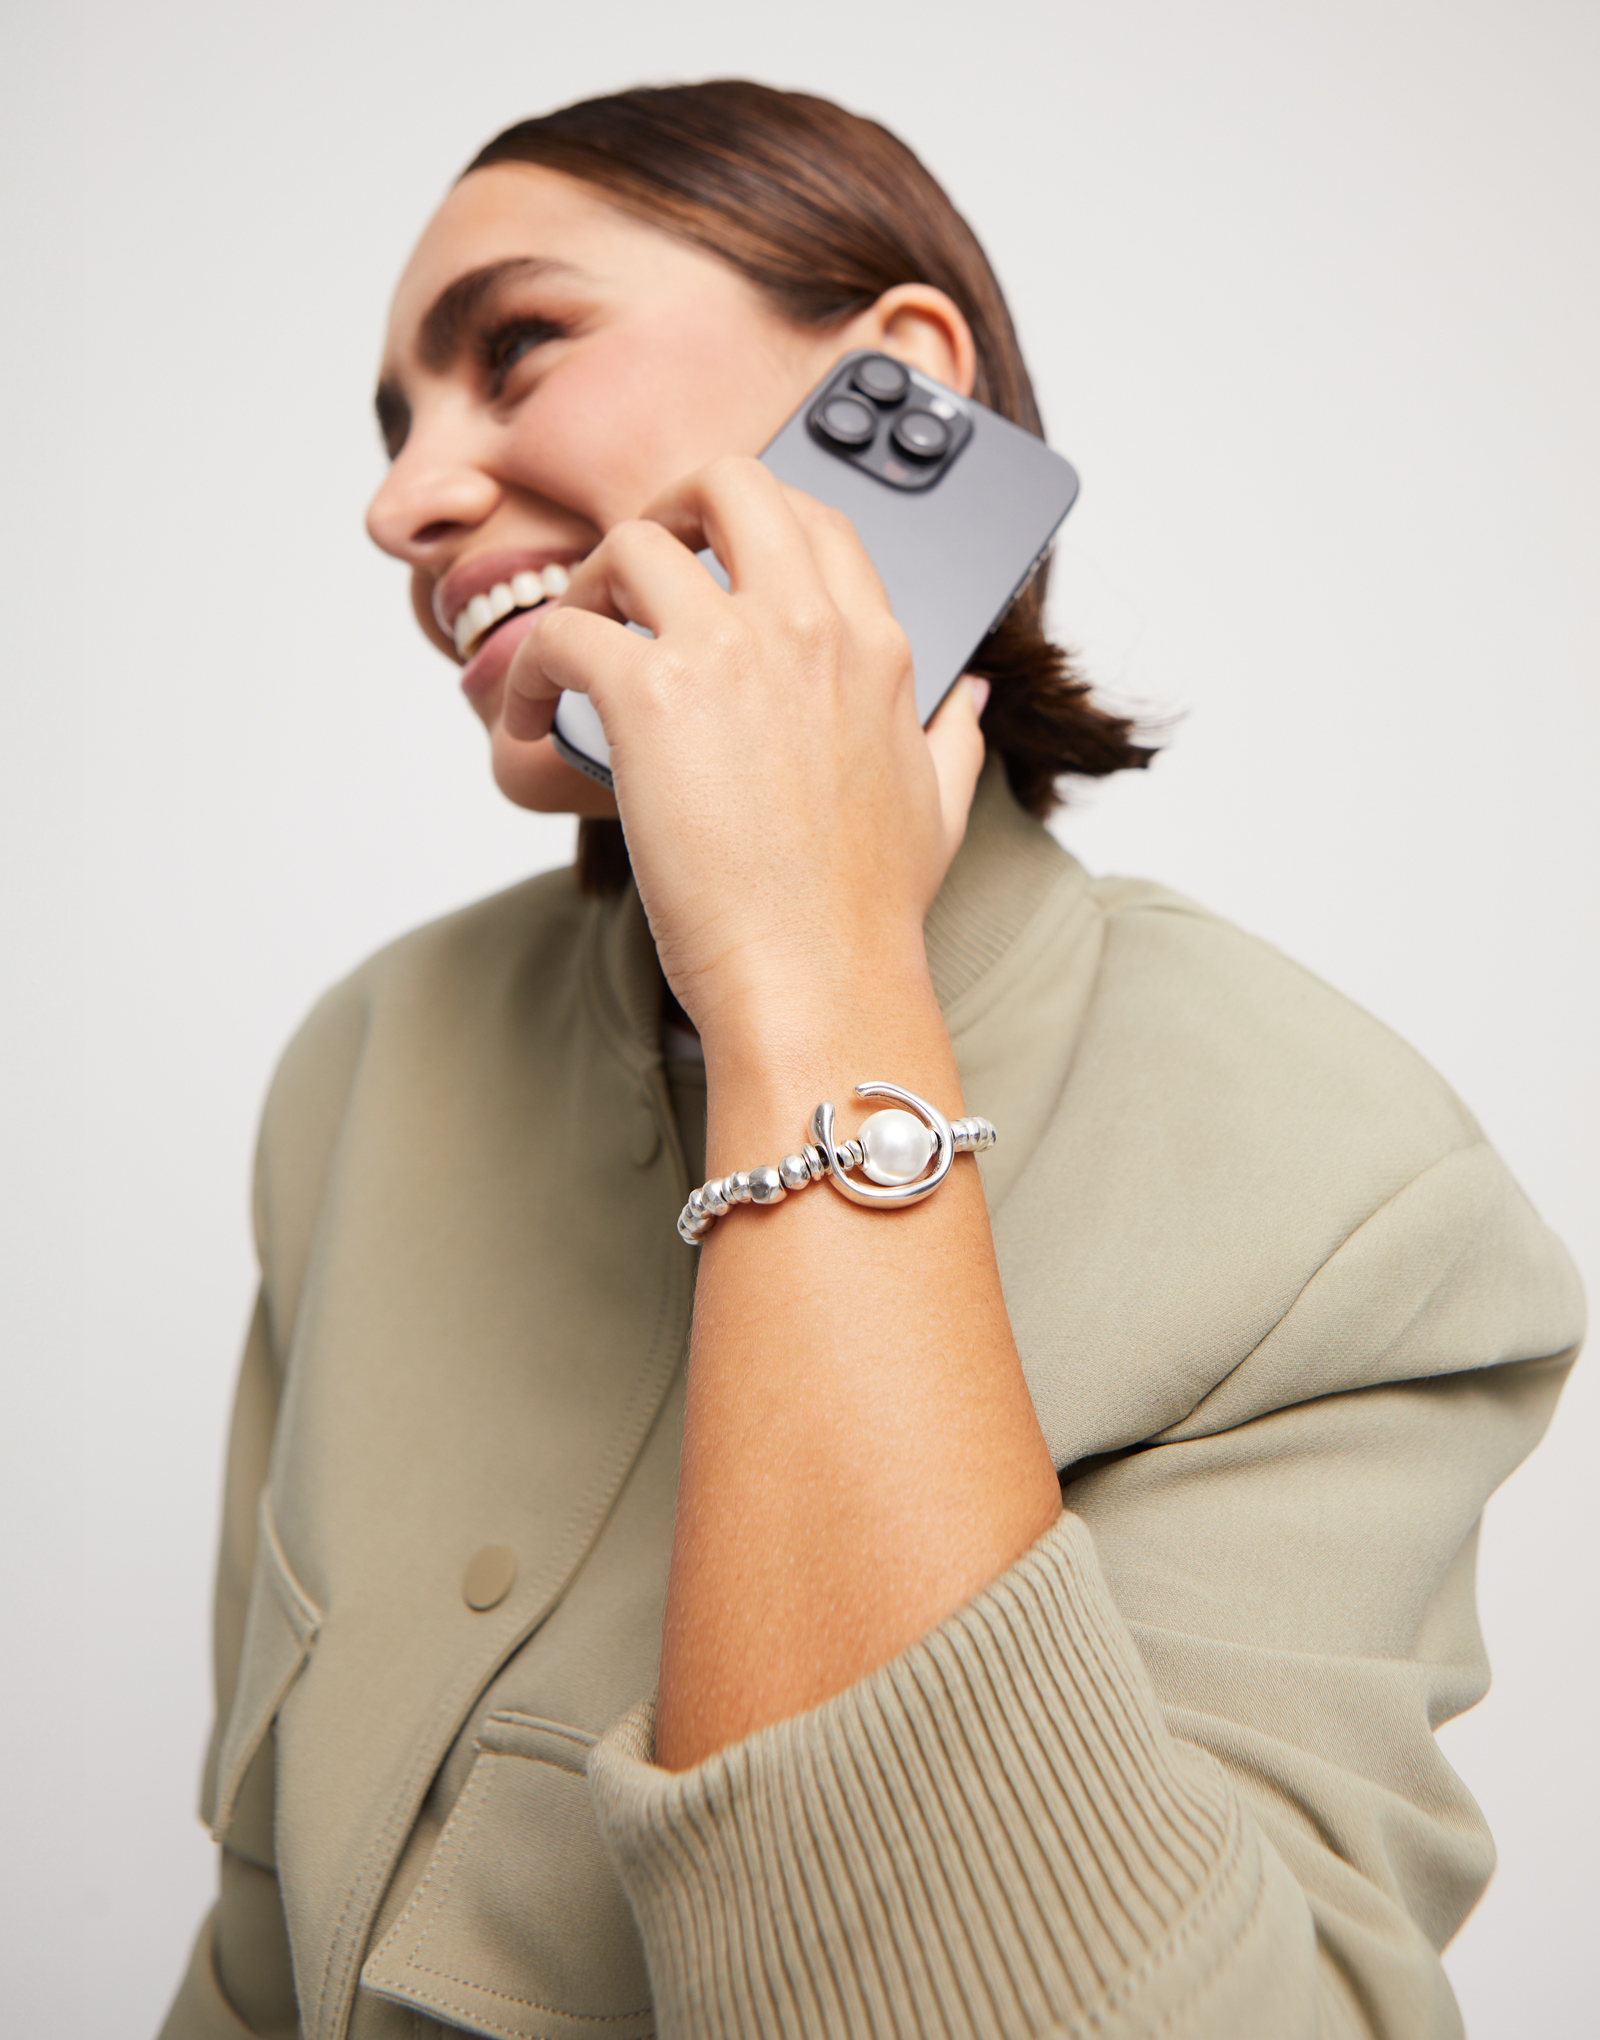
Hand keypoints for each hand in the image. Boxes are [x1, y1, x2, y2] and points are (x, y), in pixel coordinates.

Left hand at [499, 457, 987, 1060]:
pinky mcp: (650, 696)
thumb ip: (954, 732)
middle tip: (634, 572)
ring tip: (573, 651)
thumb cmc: (869, 915)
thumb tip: (971, 691)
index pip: (821, 521)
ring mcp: (729, 652)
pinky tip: (532, 718)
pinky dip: (530, 668)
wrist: (820, 979)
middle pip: (730, 484)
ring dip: (586, 586)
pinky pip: (561, 632)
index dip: (756, 524)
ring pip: (632, 544)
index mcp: (875, 647)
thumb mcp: (943, 807)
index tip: (715, 563)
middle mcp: (806, 626)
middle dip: (671, 508)